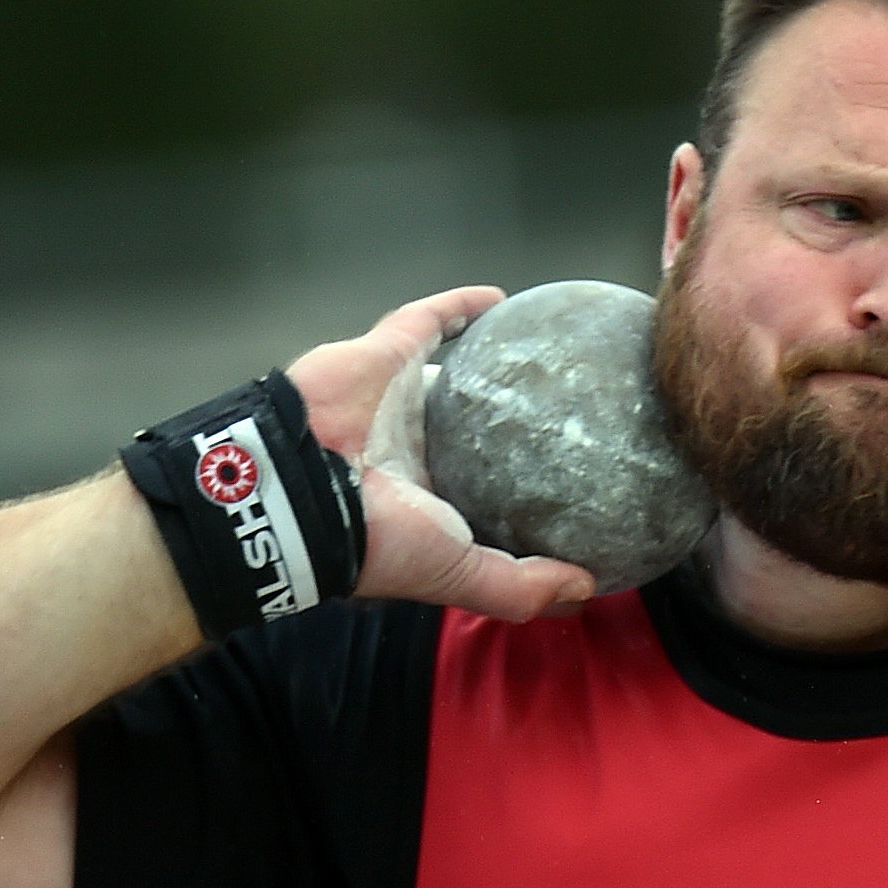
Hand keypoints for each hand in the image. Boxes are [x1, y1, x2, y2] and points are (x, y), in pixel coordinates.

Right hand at [286, 287, 598, 618]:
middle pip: (468, 429)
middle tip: (562, 408)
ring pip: (453, 373)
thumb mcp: (457, 574)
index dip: (517, 488)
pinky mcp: (383, 353)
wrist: (298, 485)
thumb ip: (519, 586)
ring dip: (487, 362)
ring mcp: (396, 399)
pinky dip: (461, 306)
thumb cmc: (374, 539)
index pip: (481, 491)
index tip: (570, 480)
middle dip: (504, 422)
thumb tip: (590, 586)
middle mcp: (411, 448)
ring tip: (538, 352)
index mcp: (426, 499)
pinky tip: (503, 301)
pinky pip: (430, 320)